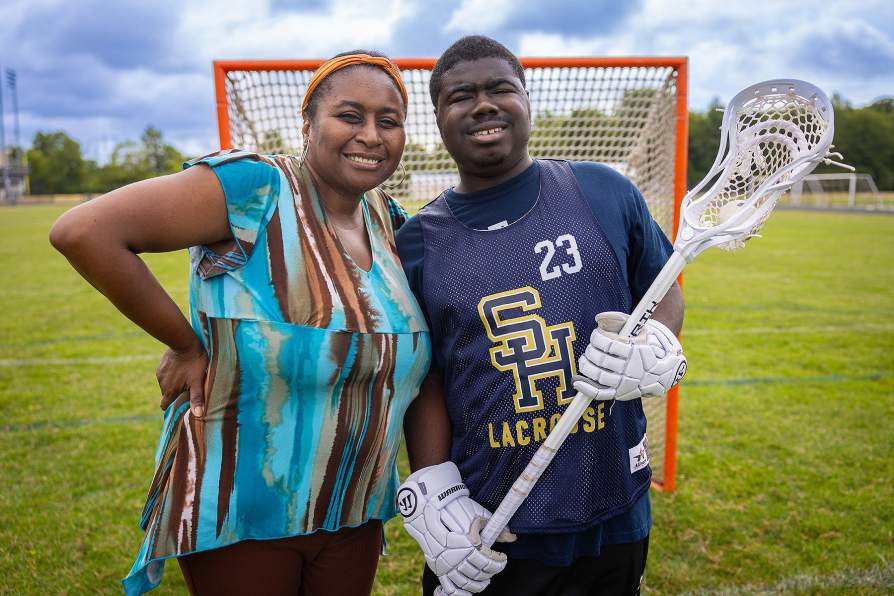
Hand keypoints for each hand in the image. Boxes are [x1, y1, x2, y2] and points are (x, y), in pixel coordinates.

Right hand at [156, 339, 207, 415]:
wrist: (185, 342)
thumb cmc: (194, 363)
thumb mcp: (198, 381)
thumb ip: (197, 398)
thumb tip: (198, 415)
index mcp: (170, 391)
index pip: (165, 406)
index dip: (171, 407)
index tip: (179, 405)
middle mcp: (162, 385)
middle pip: (166, 396)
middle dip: (174, 395)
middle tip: (186, 390)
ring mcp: (160, 375)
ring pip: (166, 385)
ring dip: (173, 384)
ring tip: (184, 378)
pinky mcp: (160, 366)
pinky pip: (165, 375)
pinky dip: (171, 375)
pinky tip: (180, 370)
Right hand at [397, 462, 514, 594]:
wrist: (427, 508)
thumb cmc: (455, 508)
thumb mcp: (479, 514)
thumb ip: (496, 528)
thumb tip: (512, 537)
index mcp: (470, 544)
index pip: (489, 562)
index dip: (499, 562)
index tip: (503, 558)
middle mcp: (458, 557)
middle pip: (479, 573)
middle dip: (490, 572)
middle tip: (494, 567)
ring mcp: (447, 564)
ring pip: (467, 583)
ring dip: (478, 584)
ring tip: (484, 580)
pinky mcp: (438, 568)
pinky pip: (450, 587)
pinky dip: (461, 593)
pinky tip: (469, 591)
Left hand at [573, 311, 686, 401]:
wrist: (661, 372)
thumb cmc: (644, 346)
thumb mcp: (638, 329)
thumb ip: (619, 319)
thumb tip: (598, 318)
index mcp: (635, 351)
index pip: (608, 344)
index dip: (597, 337)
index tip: (596, 335)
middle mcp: (630, 368)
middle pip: (601, 360)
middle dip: (590, 351)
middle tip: (590, 348)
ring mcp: (624, 383)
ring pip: (598, 375)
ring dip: (586, 366)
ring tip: (585, 359)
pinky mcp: (619, 393)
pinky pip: (600, 393)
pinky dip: (586, 388)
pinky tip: (576, 381)